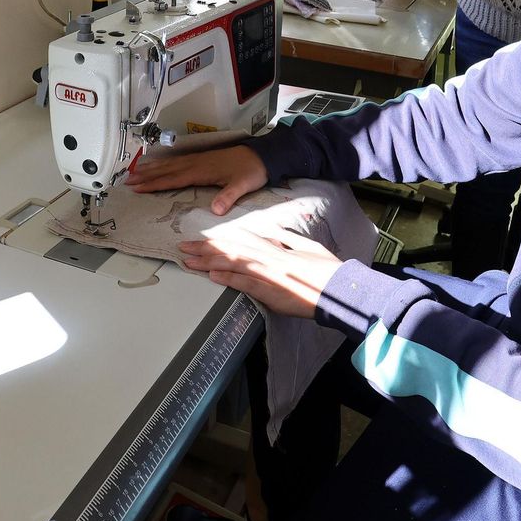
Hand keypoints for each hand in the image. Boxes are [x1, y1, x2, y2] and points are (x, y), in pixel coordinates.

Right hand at [124, 145, 268, 214]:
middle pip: (166, 170)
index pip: (173, 178)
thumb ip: (228, 197)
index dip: (154, 184)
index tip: (138, 187)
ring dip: (152, 168)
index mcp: (202, 170)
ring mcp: (199, 160)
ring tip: (136, 171)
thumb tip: (216, 210)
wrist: (263, 156)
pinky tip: (160, 165)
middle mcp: (197, 163)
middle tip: (128, 180)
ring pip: (170, 164)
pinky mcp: (203, 159)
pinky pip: (178, 161)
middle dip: (146, 175)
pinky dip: (165, 163)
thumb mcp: (243, 186)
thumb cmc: (252, 170)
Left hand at [177, 225, 342, 317]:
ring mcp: (267, 272)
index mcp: (273, 246)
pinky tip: (211, 276)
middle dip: (204, 249)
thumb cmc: (324, 268)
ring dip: (207, 262)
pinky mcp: (269, 289)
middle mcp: (266, 256)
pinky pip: (243, 282)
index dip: (217, 239)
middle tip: (183, 248)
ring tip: (189, 262)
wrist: (337, 286)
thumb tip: (272, 230)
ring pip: (231, 262)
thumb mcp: (304, 245)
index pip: (238, 239)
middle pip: (229, 249)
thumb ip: (285, 237)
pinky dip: (226, 278)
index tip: (201, 240)